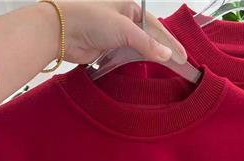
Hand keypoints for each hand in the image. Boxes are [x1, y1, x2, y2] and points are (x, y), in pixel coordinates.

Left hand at [40, 0, 187, 64]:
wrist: (61, 32)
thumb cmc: (89, 19)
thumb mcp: (124, 29)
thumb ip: (146, 43)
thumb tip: (166, 54)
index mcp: (129, 7)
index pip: (156, 27)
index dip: (170, 42)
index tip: (182, 56)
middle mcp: (123, 21)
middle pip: (148, 38)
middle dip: (162, 51)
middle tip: (178, 65)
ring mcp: (115, 36)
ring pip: (138, 49)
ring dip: (149, 58)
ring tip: (165, 69)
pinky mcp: (107, 50)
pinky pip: (126, 58)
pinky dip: (135, 64)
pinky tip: (144, 70)